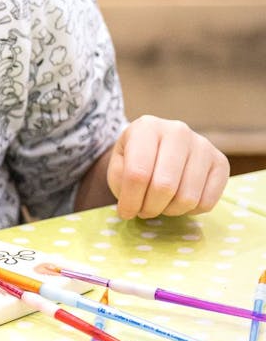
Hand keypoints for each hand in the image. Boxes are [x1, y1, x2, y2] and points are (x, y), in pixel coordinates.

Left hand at [104, 115, 228, 218]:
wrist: (159, 148)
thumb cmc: (134, 158)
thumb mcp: (118, 164)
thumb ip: (122, 181)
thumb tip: (134, 203)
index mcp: (147, 128)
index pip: (138, 173)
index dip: (130, 200)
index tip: (125, 213)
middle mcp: (178, 131)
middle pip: (164, 186)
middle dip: (150, 207)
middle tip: (143, 210)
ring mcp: (204, 145)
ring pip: (188, 197)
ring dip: (169, 211)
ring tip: (160, 204)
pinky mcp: (221, 162)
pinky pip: (207, 202)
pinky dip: (190, 211)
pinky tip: (179, 200)